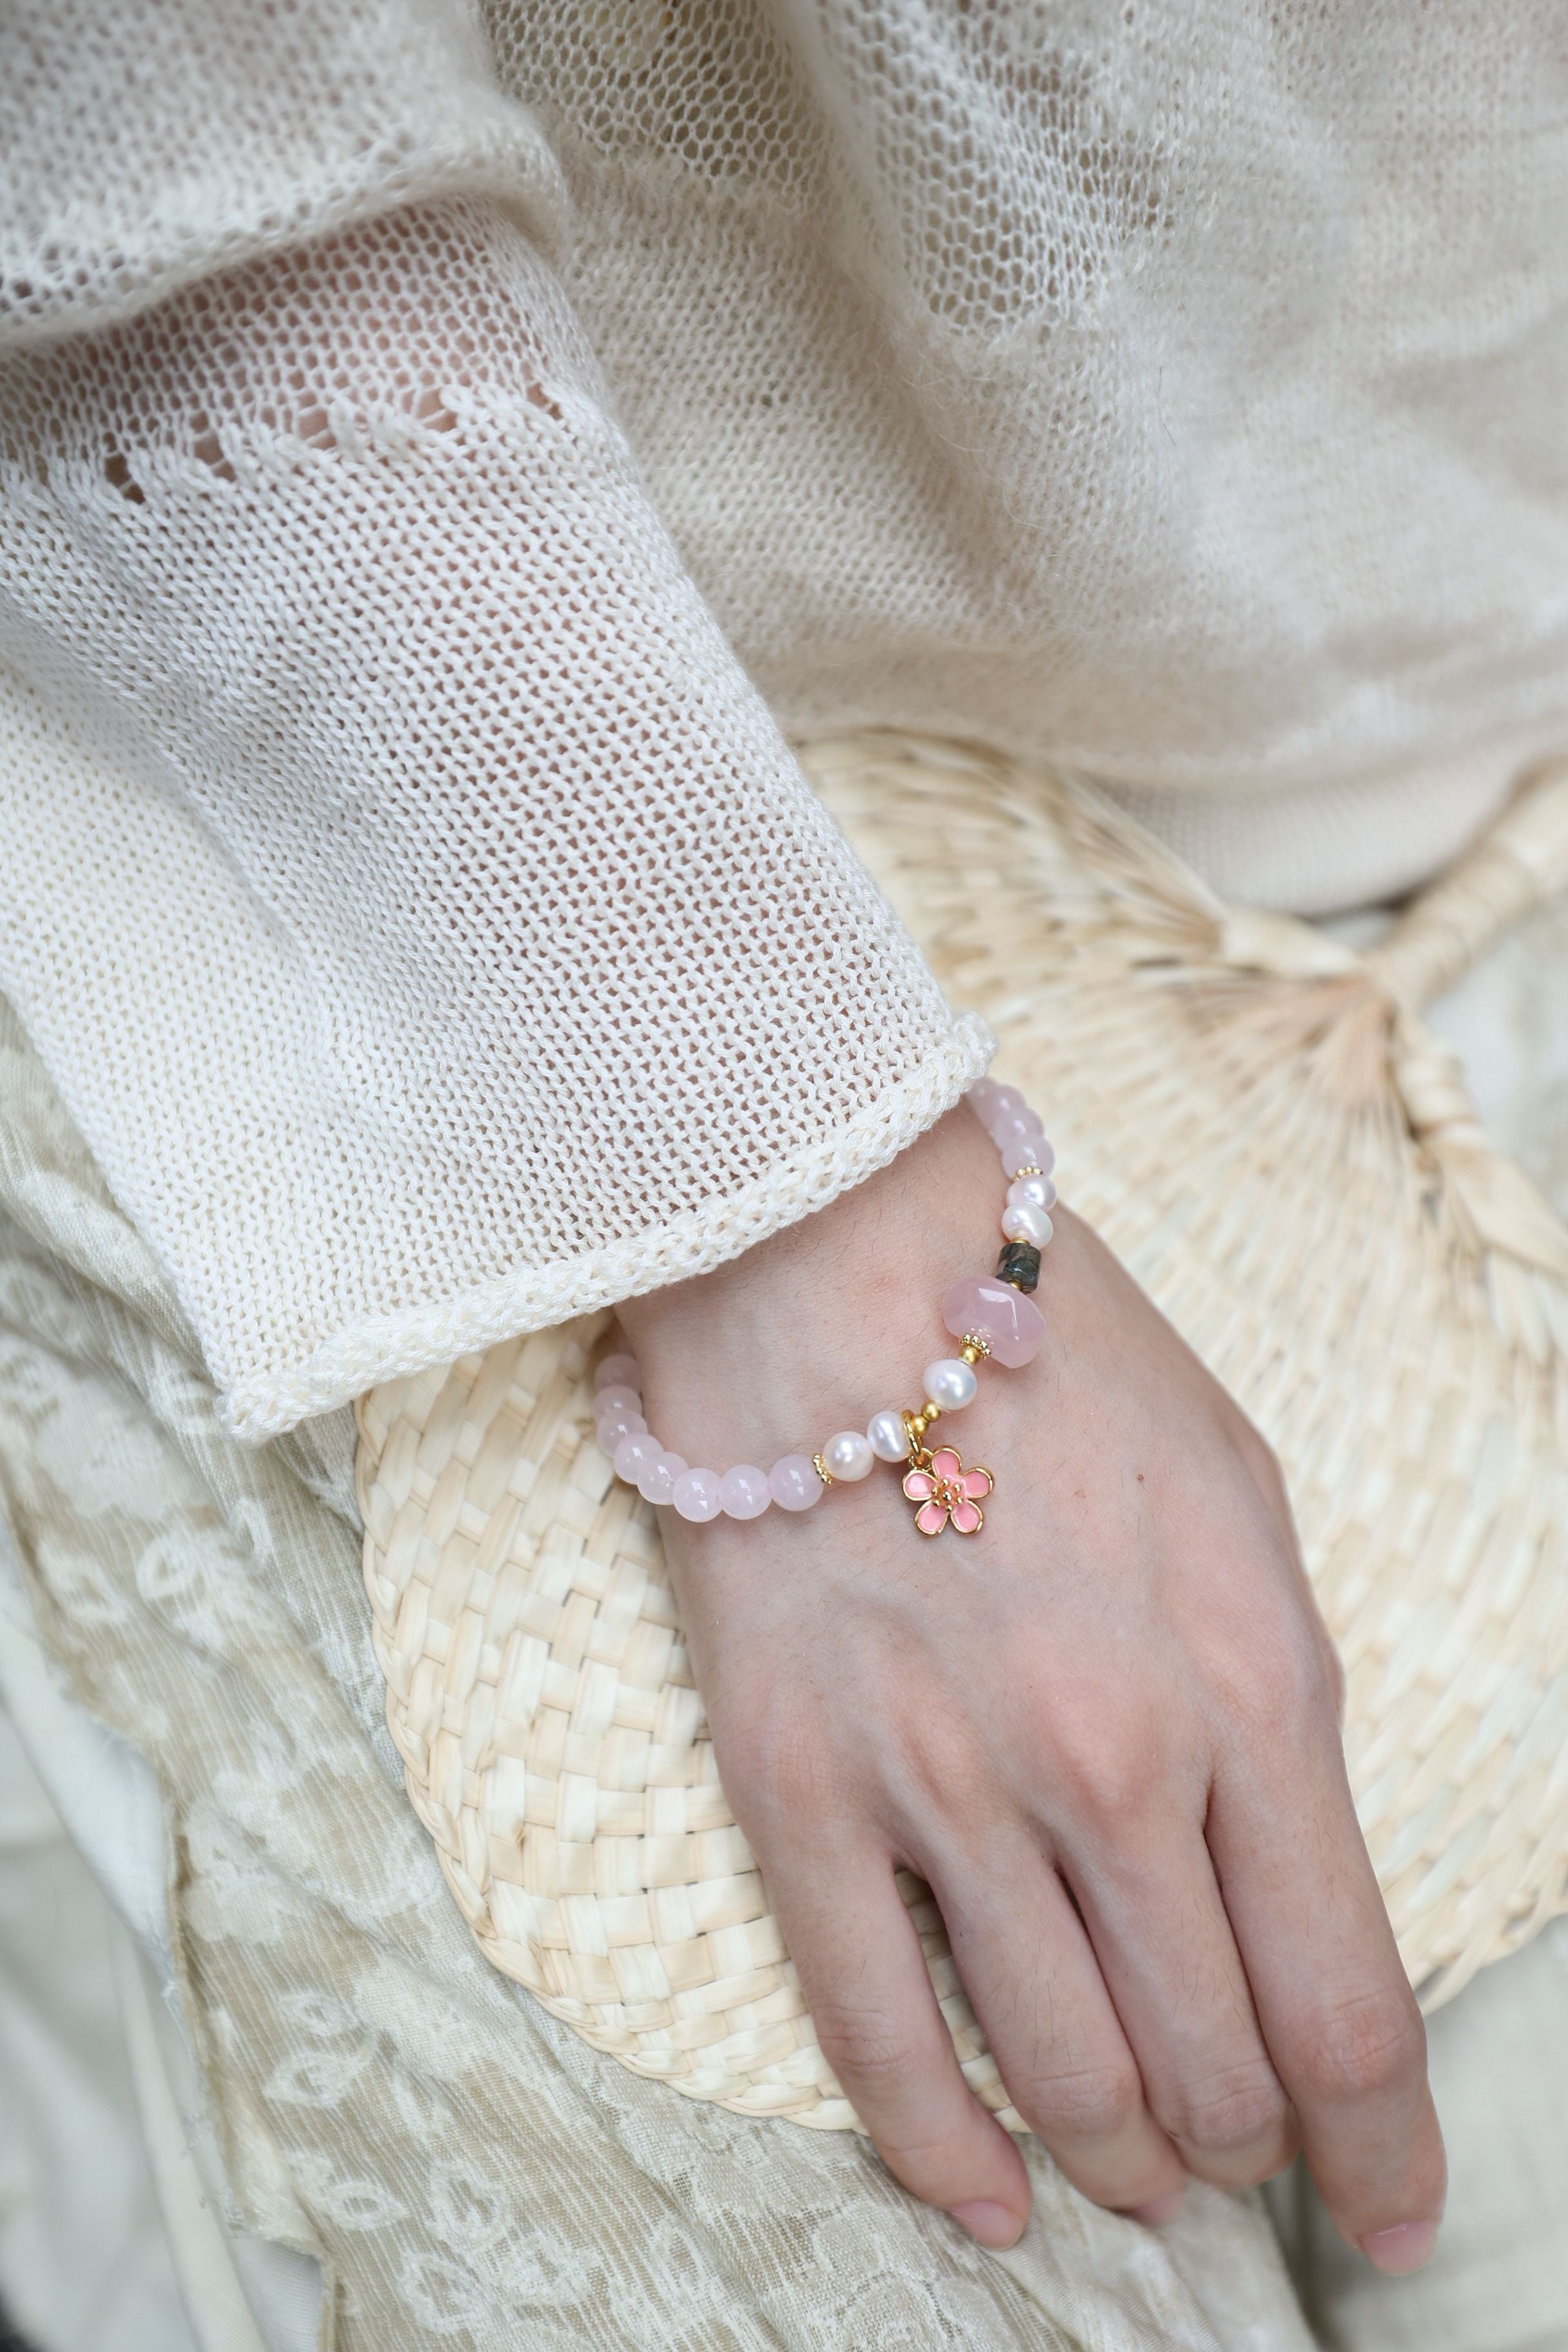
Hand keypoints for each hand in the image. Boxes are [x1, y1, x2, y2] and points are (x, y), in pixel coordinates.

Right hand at [619, 1106, 1444, 2267]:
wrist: (832, 1246)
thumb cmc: (1056, 1353)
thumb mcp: (1241, 1501)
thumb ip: (1276, 1704)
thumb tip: (1273, 1883)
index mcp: (1247, 1684)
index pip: (1344, 2005)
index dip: (1382, 2148)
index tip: (1393, 2214)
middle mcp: (1105, 1764)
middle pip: (1210, 2069)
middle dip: (1244, 2145)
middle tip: (1237, 2146)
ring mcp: (939, 1784)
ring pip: (1060, 2077)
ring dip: (1117, 2156)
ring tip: (1131, 2167)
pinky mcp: (795, 1783)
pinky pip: (869, 2030)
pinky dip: (939, 2150)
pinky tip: (985, 2201)